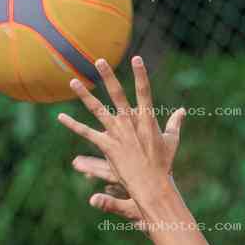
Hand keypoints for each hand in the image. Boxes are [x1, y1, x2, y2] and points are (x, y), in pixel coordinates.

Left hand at [58, 56, 185, 216]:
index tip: (137, 59)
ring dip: (85, 95)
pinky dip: (73, 125)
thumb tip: (183, 111)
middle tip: (100, 61)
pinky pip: (87, 133)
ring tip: (73, 81)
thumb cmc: (163, 165)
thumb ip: (175, 124)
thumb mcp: (171, 142)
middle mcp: (130, 123)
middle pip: (117, 95)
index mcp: (147, 120)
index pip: (145, 92)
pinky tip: (61, 117)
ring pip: (98, 110)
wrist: (152, 185)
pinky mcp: (107, 146)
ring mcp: (118, 134)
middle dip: (109, 77)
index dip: (141, 75)